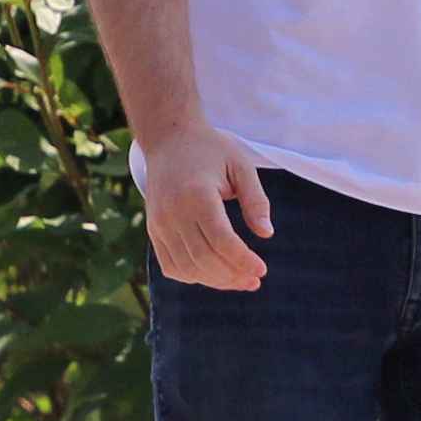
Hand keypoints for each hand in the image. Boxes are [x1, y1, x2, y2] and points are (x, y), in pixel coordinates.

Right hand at [137, 123, 273, 290]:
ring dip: (215, 280)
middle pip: (204, 259)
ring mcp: (159, 223)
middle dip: (232, 276)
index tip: (262, 270)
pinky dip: (193, 276)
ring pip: (187, 267)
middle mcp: (173, 212)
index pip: (221, 240)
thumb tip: (267, 234)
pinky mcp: (153, 230)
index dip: (243, 260)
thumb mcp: (241, 165)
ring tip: (239, 281)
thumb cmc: (210, 150)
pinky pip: (171, 266)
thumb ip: (256, 200)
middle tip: (254, 280)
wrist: (169, 139)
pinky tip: (214, 275)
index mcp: (197, 195)